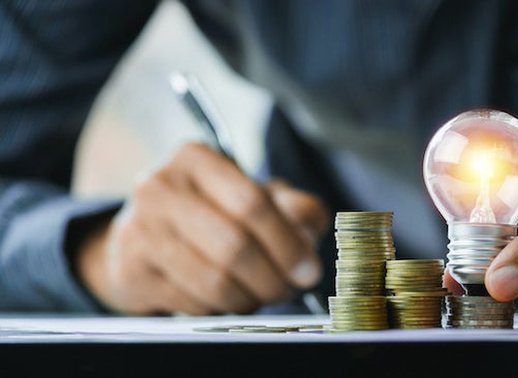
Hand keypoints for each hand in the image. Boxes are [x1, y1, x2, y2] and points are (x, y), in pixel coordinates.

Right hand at [77, 143, 328, 314]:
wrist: (143, 235)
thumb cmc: (212, 211)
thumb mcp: (256, 196)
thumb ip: (293, 207)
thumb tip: (308, 229)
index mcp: (194, 158)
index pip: (252, 204)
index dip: (288, 243)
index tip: (309, 270)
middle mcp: (159, 188)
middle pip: (234, 246)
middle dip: (272, 278)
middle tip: (287, 289)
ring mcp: (139, 231)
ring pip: (214, 282)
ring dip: (250, 299)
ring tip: (260, 294)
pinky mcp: (130, 272)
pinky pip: (192, 305)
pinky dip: (220, 309)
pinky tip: (225, 297)